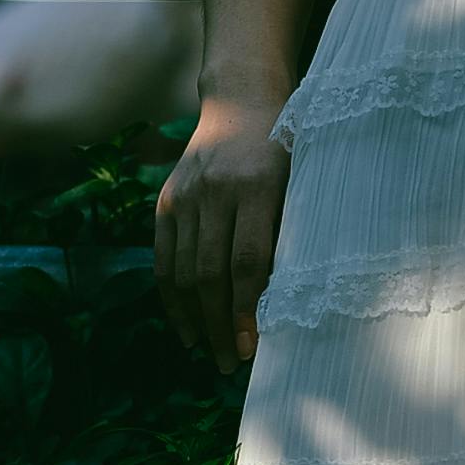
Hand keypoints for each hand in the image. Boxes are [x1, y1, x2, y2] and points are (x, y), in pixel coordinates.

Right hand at [153, 95, 289, 374]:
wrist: (243, 101)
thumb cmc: (287, 149)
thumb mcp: (300, 178)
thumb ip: (292, 229)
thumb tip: (292, 302)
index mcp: (257, 184)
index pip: (247, 261)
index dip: (248, 309)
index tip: (253, 348)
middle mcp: (215, 189)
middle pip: (211, 273)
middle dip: (220, 325)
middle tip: (230, 364)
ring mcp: (186, 194)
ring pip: (183, 271)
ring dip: (196, 320)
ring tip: (210, 353)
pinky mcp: (166, 199)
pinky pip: (164, 259)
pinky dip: (172, 299)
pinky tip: (186, 327)